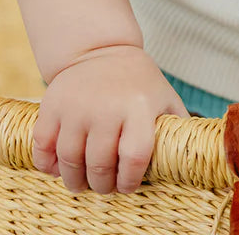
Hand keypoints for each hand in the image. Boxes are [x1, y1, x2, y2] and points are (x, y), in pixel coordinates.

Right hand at [31, 45, 187, 193]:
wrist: (102, 50)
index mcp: (139, 108)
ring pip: (70, 159)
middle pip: (99, 164)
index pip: (134, 157)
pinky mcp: (52, 105)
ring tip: (80, 184)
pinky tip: (56, 169)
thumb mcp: (165, 98)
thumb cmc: (139, 83)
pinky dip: (47, 165)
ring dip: (74, 180)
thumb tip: (195, 155)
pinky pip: (43, 145)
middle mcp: (107, 107)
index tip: (126, 186)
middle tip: (103, 188)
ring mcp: (77, 107)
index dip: (129, 180)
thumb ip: (177, 126)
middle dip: (101, 185)